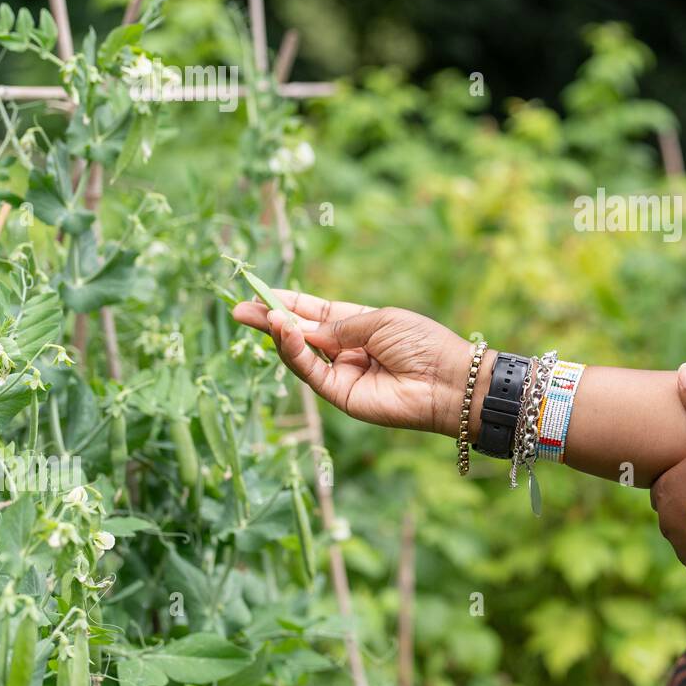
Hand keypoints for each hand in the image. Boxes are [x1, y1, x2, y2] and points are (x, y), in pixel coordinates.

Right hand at [231, 289, 482, 433]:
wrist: (447, 379)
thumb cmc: (422, 342)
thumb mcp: (378, 321)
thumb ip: (336, 325)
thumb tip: (300, 326)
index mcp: (359, 325)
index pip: (316, 313)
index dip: (289, 303)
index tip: (259, 290)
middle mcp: (347, 350)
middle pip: (300, 333)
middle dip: (270, 319)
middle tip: (238, 308)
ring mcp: (342, 374)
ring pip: (300, 354)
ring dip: (279, 333)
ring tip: (260, 315)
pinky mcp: (340, 395)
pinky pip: (310, 372)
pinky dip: (294, 351)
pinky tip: (284, 330)